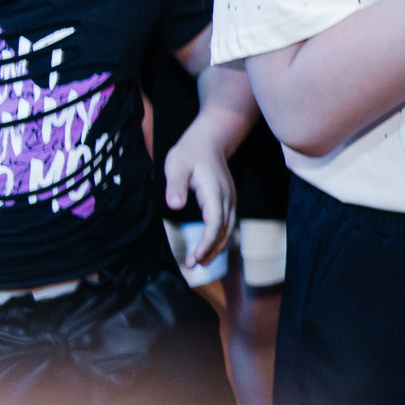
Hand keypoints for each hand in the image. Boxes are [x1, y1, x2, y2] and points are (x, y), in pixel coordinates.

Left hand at [163, 114, 238, 268]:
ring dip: (217, 246)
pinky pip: (227, 223)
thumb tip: (175, 206)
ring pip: (228, 228)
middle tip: (194, 265)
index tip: (196, 257)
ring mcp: (229, 198)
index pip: (215, 224)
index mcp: (214, 192)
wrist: (209, 140)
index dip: (207, 243)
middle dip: (211, 250)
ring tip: (202, 261)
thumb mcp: (176, 165)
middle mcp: (226, 198)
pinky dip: (220, 237)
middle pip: (224, 230)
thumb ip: (175, 186)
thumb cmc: (190, 152)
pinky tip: (211, 245)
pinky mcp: (227, 199)